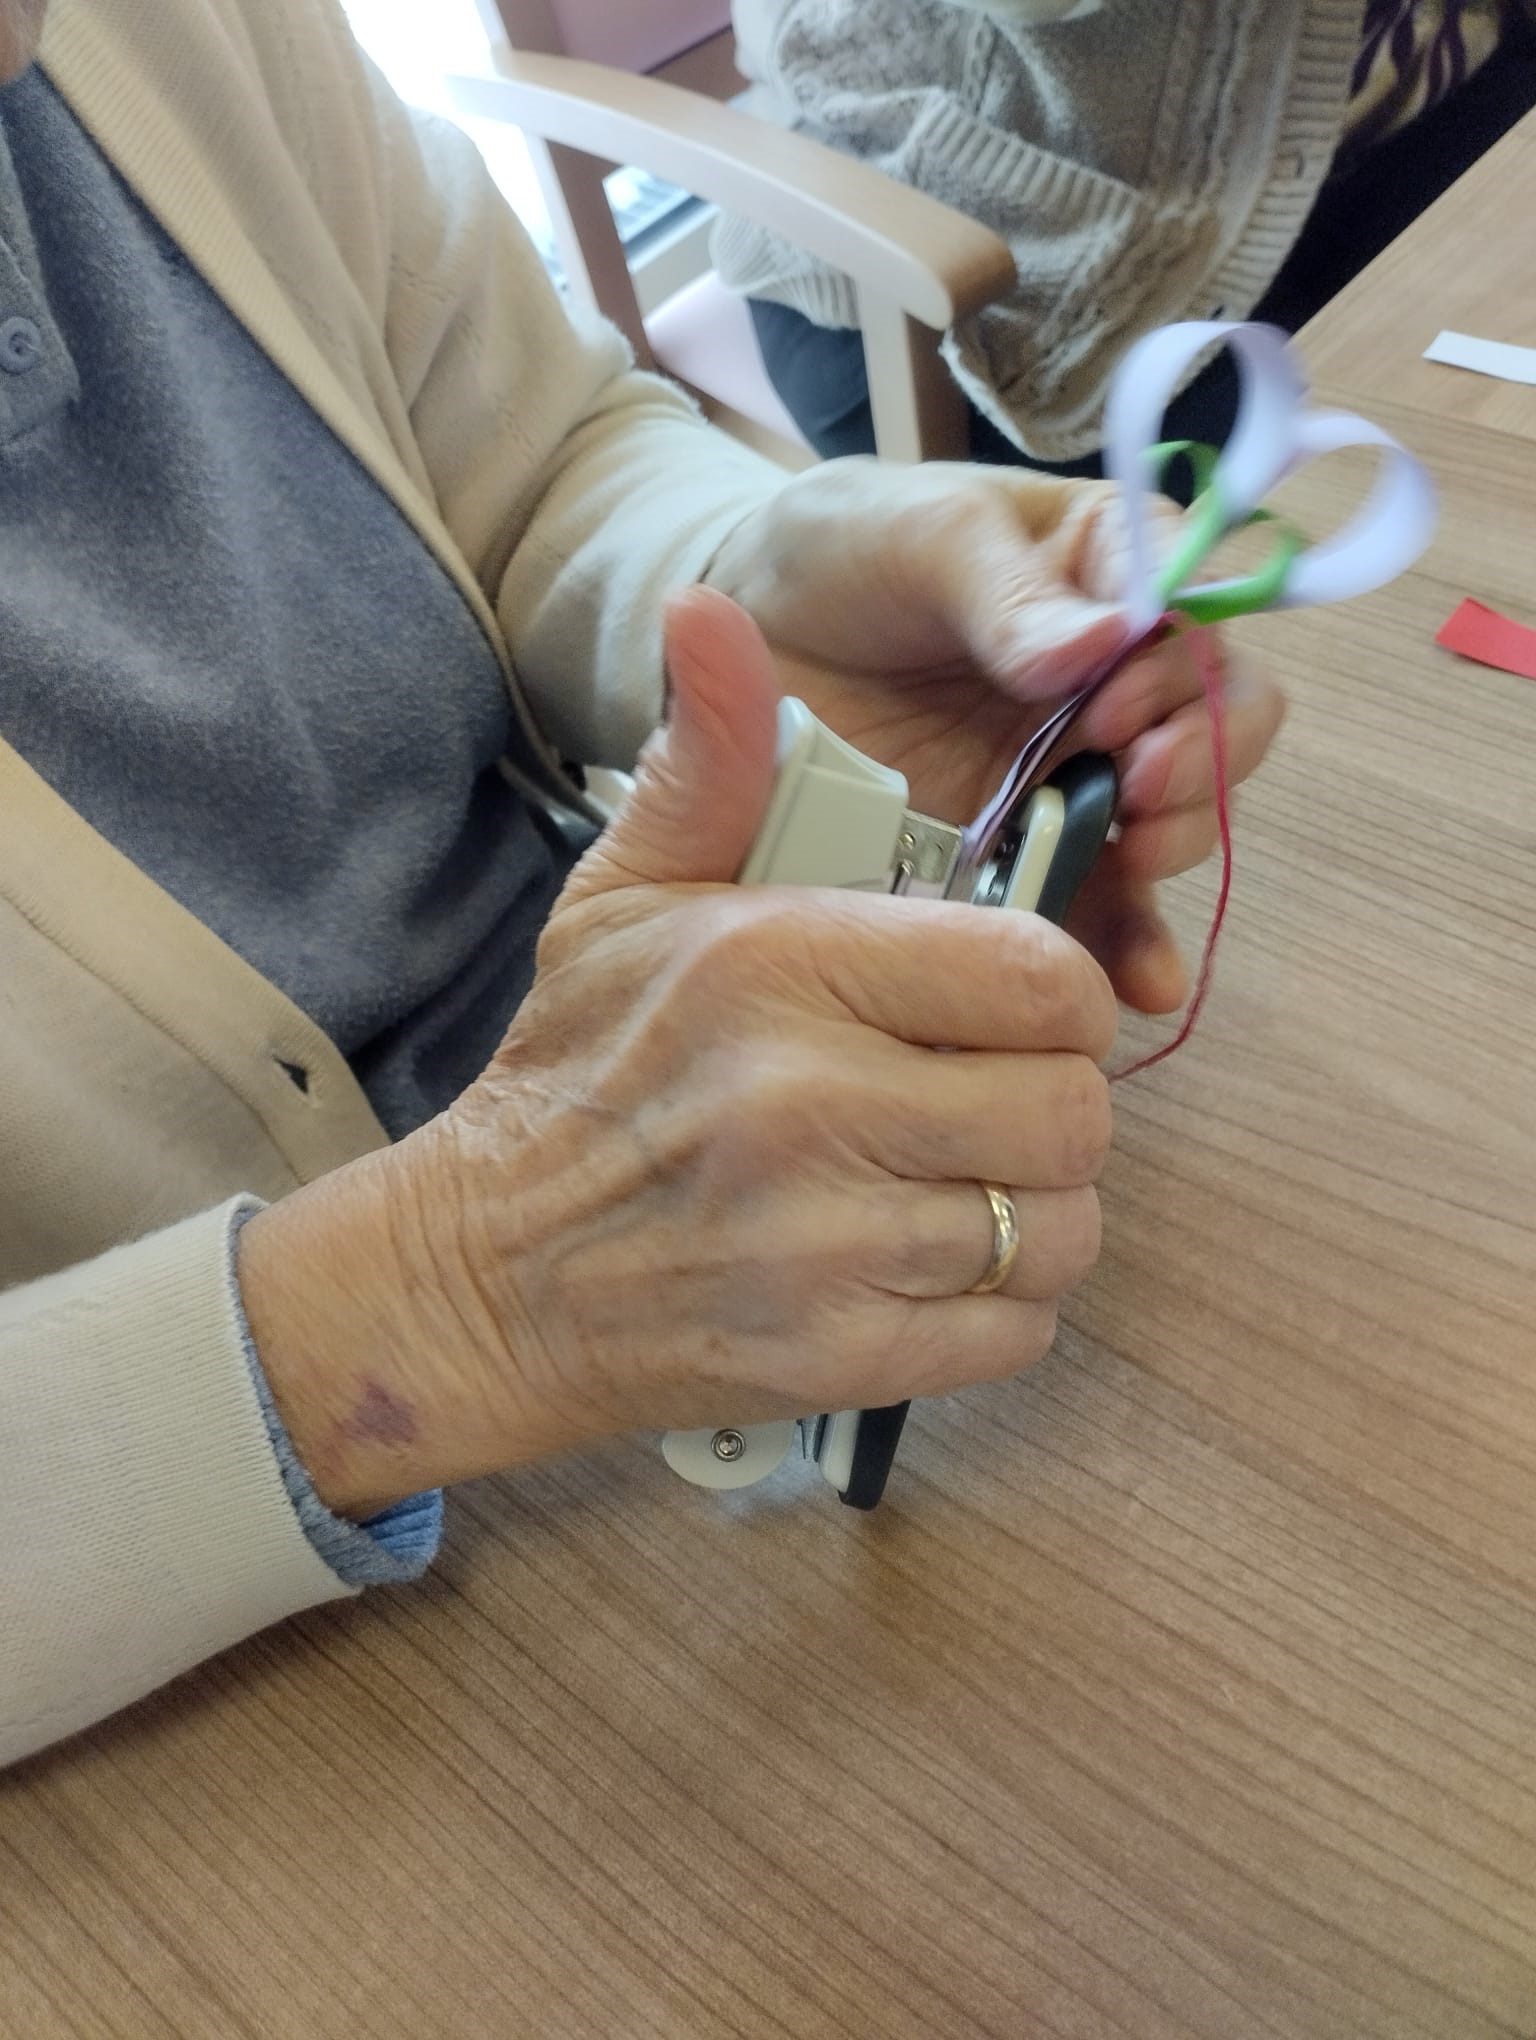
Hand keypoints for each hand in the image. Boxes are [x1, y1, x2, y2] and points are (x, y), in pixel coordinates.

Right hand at [240, 591, 1116, 1514]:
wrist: (480, 1275)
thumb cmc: (575, 1074)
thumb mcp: (624, 898)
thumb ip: (710, 763)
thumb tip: (713, 611)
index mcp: (778, 966)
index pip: (1043, 976)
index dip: (1059, 997)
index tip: (1013, 1011)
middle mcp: (809, 1105)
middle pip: (1071, 1112)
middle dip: (1048, 1106)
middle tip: (985, 1102)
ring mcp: (823, 1247)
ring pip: (1058, 1229)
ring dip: (1031, 1211)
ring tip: (956, 1187)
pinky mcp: (833, 1359)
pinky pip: (1019, 1332)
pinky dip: (1002, 1306)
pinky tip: (929, 1266)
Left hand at [707, 460, 1285, 1013]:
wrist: (737, 645)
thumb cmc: (844, 550)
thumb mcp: (921, 537)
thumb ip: (1009, 593)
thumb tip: (1106, 644)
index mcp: (1111, 571)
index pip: (1201, 618)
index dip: (1181, 670)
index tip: (1109, 707)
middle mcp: (1117, 675)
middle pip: (1218, 725)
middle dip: (1197, 763)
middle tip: (1132, 786)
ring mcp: (1076, 767)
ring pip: (1175, 817)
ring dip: (1173, 845)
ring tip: (1130, 858)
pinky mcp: (1029, 846)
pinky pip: (1101, 903)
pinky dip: (1130, 946)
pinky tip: (1144, 982)